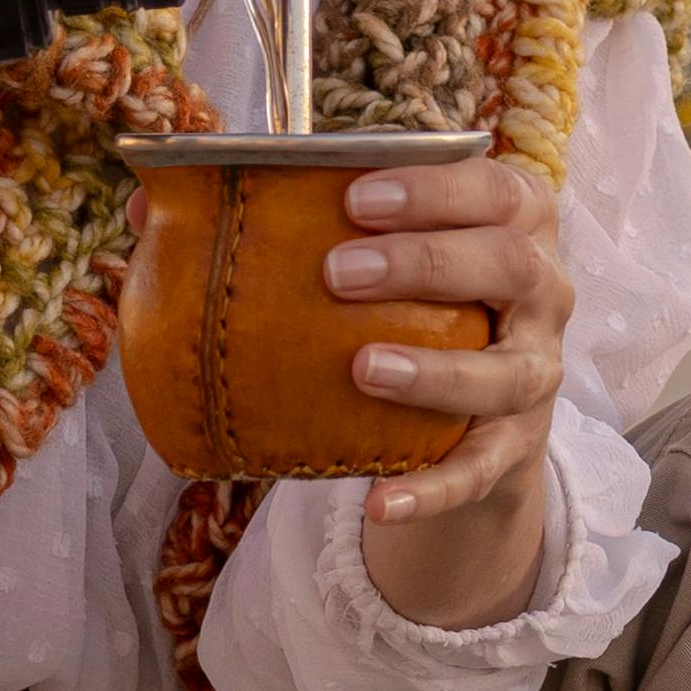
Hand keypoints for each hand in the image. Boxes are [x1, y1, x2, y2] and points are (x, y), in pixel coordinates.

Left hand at [322, 155, 573, 629]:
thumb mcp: (374, 254)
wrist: (472, 414)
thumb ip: (280, 220)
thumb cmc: (409, 303)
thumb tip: (148, 206)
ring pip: (505, 372)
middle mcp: (542, 292)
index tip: (357, 195)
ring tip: (361, 368)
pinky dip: (430, 489)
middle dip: (423, 262)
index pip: (495, 190)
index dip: (434, 188)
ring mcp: (534, 374)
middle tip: (337, 272)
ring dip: (436, 370)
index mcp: (513, 223)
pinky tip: (377, 502)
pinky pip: (479, 472)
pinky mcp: (513, 450)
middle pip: (507, 265)